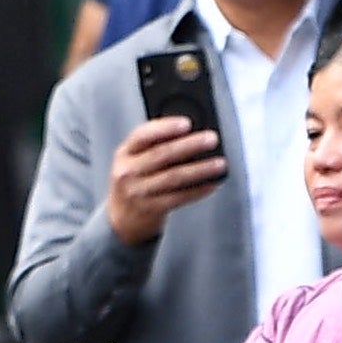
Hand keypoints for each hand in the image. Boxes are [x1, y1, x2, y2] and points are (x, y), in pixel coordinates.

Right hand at [103, 115, 225, 245]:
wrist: (122, 219)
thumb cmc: (135, 181)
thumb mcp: (135, 159)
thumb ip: (156, 145)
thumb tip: (193, 133)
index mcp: (125, 153)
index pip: (143, 135)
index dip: (165, 127)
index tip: (187, 123)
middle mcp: (128, 172)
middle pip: (161, 154)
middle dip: (189, 145)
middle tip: (211, 139)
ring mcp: (138, 192)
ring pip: (173, 177)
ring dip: (199, 169)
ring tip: (219, 164)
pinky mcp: (150, 209)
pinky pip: (178, 197)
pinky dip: (197, 190)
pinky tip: (211, 184)